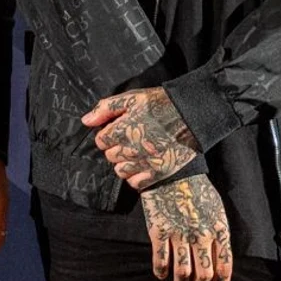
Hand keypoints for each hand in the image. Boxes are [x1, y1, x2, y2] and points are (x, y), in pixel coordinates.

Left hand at [82, 87, 199, 189]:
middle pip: (110, 156)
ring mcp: (148, 161)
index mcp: (126, 128)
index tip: (118, 130)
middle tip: (129, 140)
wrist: (194, 115)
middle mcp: (135, 147)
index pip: (101, 141)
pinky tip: (143, 164)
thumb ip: (106, 108)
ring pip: (121, 170)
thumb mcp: (132, 98)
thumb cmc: (161, 104)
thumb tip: (86, 121)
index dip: (107, 135)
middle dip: (116, 148)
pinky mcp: (161, 171)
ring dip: (125, 163)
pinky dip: (136, 176)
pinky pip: (136, 183)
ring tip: (136, 152)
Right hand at [138, 174, 232, 280]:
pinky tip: (162, 274)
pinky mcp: (159, 231)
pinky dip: (161, 272)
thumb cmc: (196, 191)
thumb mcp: (217, 211)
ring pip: (182, 272)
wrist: (172, 171)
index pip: (224, 268)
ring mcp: (179, 234)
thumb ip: (219, 236)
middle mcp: (201, 235)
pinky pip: (160, 260)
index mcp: (219, 230)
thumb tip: (217, 262)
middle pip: (203, 274)